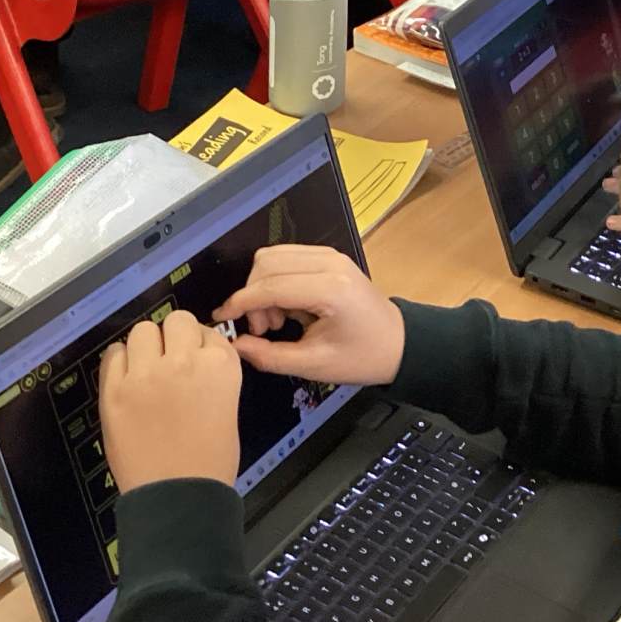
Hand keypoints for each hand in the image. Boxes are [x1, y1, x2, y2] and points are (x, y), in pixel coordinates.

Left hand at [98, 313, 242, 491]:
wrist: (178, 497)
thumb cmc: (210, 460)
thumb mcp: (228, 405)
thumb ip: (211, 373)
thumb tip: (194, 355)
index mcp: (219, 366)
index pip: (207, 331)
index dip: (199, 345)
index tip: (194, 358)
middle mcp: (184, 362)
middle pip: (176, 321)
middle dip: (174, 338)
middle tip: (170, 361)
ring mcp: (146, 375)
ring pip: (143, 330)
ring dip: (147, 346)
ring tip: (147, 369)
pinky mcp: (115, 391)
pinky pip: (114, 354)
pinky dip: (121, 362)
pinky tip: (128, 379)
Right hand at [212, 246, 404, 385]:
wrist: (398, 343)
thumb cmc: (362, 357)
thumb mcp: (315, 365)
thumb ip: (270, 356)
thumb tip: (237, 346)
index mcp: (330, 290)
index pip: (271, 286)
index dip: (240, 303)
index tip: (222, 319)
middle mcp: (330, 263)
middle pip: (267, 264)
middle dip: (253, 296)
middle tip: (264, 329)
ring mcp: (330, 255)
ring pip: (273, 256)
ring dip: (263, 286)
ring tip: (276, 320)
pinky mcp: (328, 256)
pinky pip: (287, 257)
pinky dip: (276, 280)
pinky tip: (287, 307)